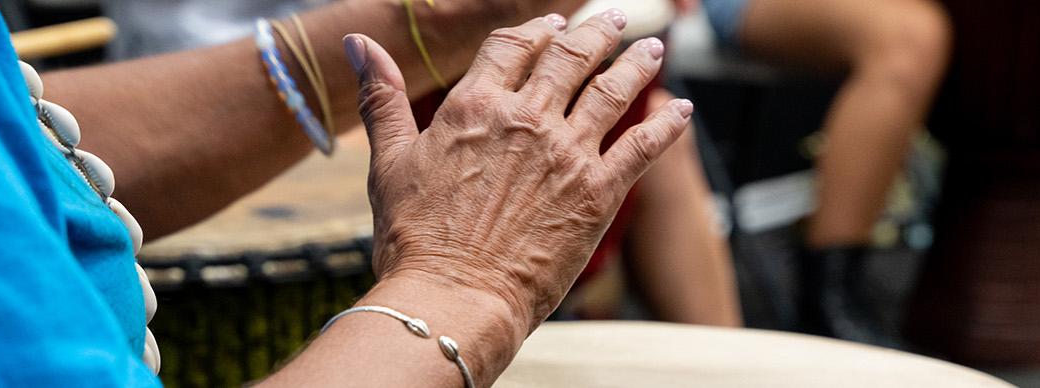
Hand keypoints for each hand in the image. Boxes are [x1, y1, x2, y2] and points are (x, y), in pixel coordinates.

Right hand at [344, 10, 691, 327]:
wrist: (453, 296)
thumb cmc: (414, 238)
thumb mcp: (387, 161)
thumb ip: (381, 98)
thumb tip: (358, 44)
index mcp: (474, 107)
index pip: (510, 47)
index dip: (534, 32)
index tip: (550, 27)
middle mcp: (526, 119)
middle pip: (569, 58)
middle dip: (594, 34)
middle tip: (614, 20)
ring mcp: (567, 153)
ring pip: (611, 91)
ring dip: (635, 65)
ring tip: (652, 49)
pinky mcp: (598, 192)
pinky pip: (643, 146)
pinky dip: (667, 125)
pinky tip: (682, 110)